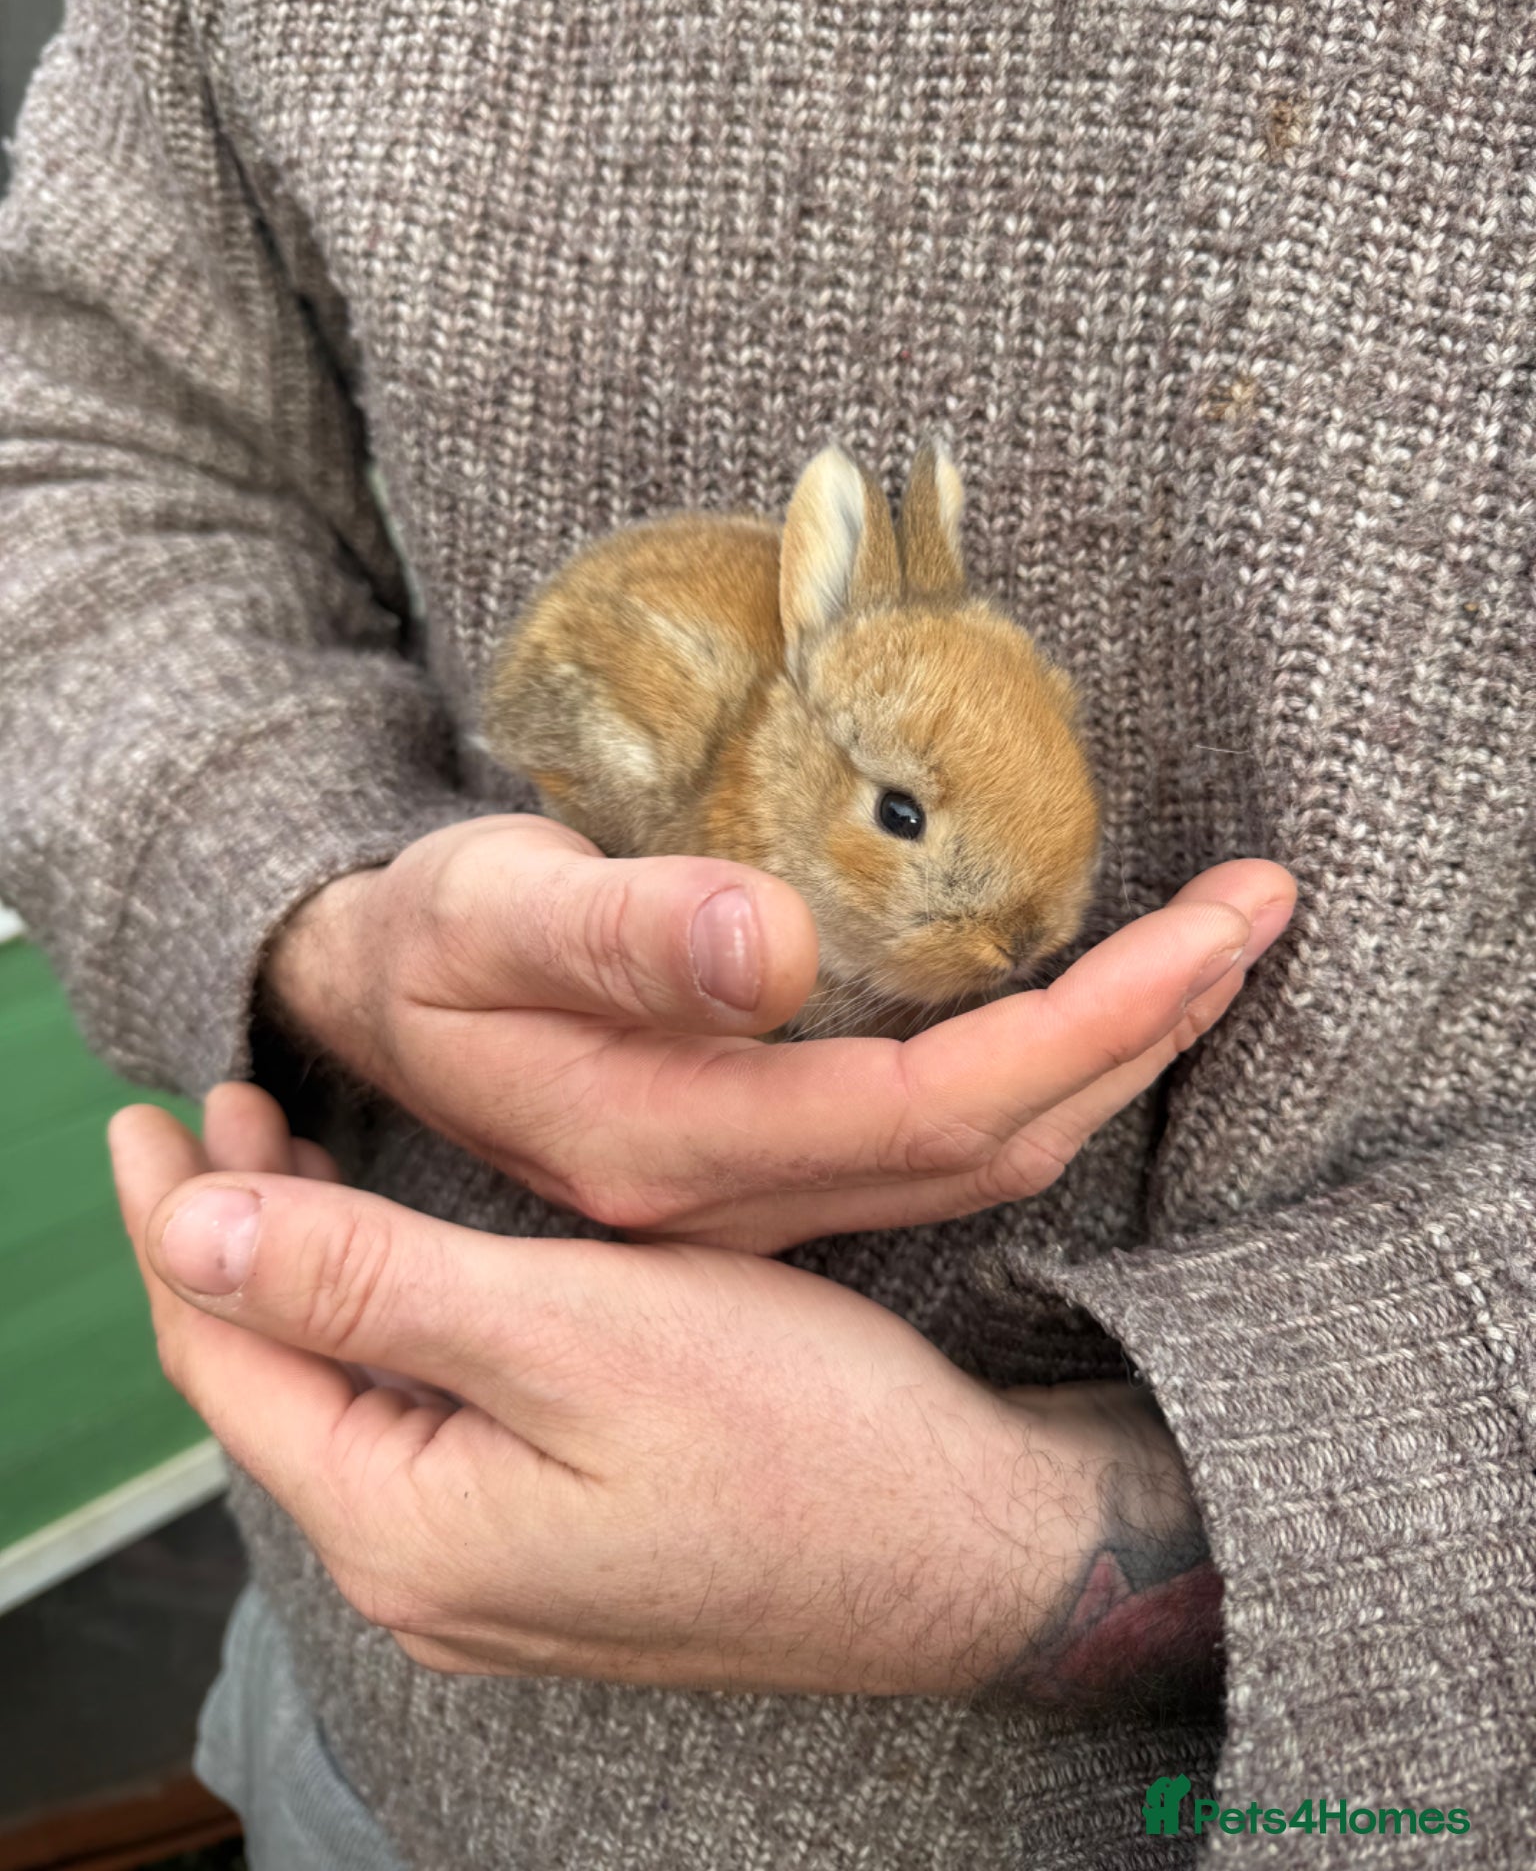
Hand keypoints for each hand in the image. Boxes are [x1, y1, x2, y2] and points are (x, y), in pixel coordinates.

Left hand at [110, 1084, 1219, 1702]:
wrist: (969, 1557)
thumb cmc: (795, 1432)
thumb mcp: (571, 1327)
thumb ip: (369, 1283)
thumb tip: (189, 1230)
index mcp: (404, 1523)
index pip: (226, 1357)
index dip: (177, 1223)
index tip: (159, 1106)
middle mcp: (427, 1578)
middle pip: (275, 1390)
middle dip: (234, 1248)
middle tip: (226, 1113)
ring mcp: (495, 1584)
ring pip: (349, 1409)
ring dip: (313, 1285)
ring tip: (298, 1169)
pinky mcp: (561, 1560)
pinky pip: (421, 1434)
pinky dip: (390, 1334)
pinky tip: (416, 1276)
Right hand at [265, 814, 1293, 1251]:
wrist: (370, 1006)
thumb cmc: (429, 938)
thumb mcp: (486, 908)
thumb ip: (616, 931)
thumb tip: (768, 945)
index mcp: (673, 1143)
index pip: (937, 1105)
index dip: (1091, 1026)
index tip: (1217, 923)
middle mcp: (734, 1201)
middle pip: (995, 1142)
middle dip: (1145, 1033)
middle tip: (1260, 913)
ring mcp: (756, 1202)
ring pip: (981, 1155)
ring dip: (1111, 1058)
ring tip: (1210, 953)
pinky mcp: (764, 1173)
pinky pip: (940, 1144)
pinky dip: (1039, 1074)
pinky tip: (1088, 1012)